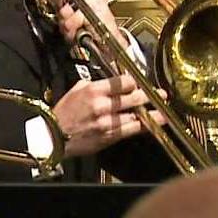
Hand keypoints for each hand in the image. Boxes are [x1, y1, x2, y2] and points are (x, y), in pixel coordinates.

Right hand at [53, 74, 167, 157]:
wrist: (53, 136)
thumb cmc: (62, 113)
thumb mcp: (75, 90)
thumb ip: (94, 85)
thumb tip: (110, 83)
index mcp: (93, 90)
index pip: (123, 81)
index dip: (134, 81)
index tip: (138, 82)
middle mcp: (103, 105)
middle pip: (135, 96)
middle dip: (149, 94)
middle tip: (161, 93)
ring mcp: (108, 121)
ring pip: (138, 114)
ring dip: (154, 111)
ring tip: (165, 109)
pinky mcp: (110, 136)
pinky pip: (133, 129)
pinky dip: (146, 125)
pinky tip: (155, 123)